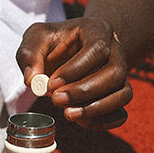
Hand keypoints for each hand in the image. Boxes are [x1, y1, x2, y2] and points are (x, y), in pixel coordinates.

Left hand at [16, 15, 132, 129]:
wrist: (68, 50)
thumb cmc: (53, 42)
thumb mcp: (36, 38)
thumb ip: (29, 54)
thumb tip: (32, 81)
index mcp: (98, 30)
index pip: (97, 48)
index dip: (76, 69)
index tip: (52, 84)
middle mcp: (116, 51)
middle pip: (115, 73)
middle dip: (85, 91)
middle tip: (56, 100)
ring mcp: (121, 74)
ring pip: (123, 94)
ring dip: (96, 109)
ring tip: (68, 114)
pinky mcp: (117, 95)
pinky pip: (121, 114)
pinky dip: (103, 122)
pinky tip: (80, 121)